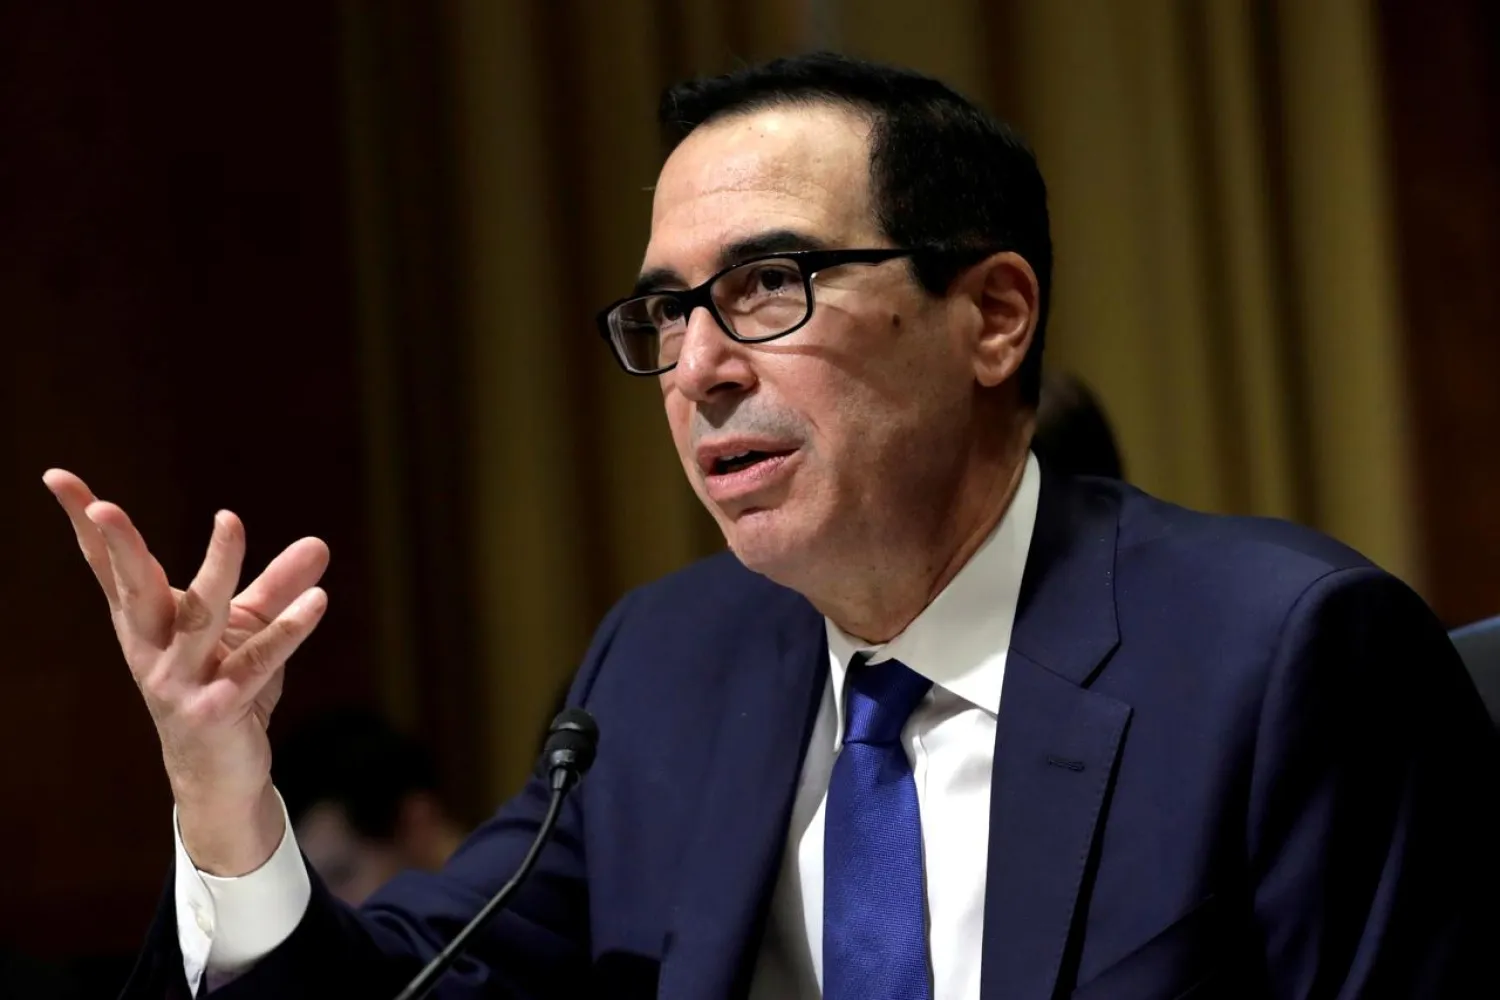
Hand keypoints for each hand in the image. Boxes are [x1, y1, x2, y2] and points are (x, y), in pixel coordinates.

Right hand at [43, 468, 330, 874]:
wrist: (222, 775)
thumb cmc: (226, 690)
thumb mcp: (248, 631)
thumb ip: (279, 586)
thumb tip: (321, 542)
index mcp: (147, 624)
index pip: (112, 566)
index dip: (86, 523)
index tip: (58, 476)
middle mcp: (152, 650)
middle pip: (134, 589)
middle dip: (119, 548)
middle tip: (105, 507)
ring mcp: (180, 683)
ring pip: (197, 617)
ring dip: (216, 568)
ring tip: (230, 521)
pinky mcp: (217, 710)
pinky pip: (255, 664)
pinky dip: (287, 632)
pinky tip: (317, 600)